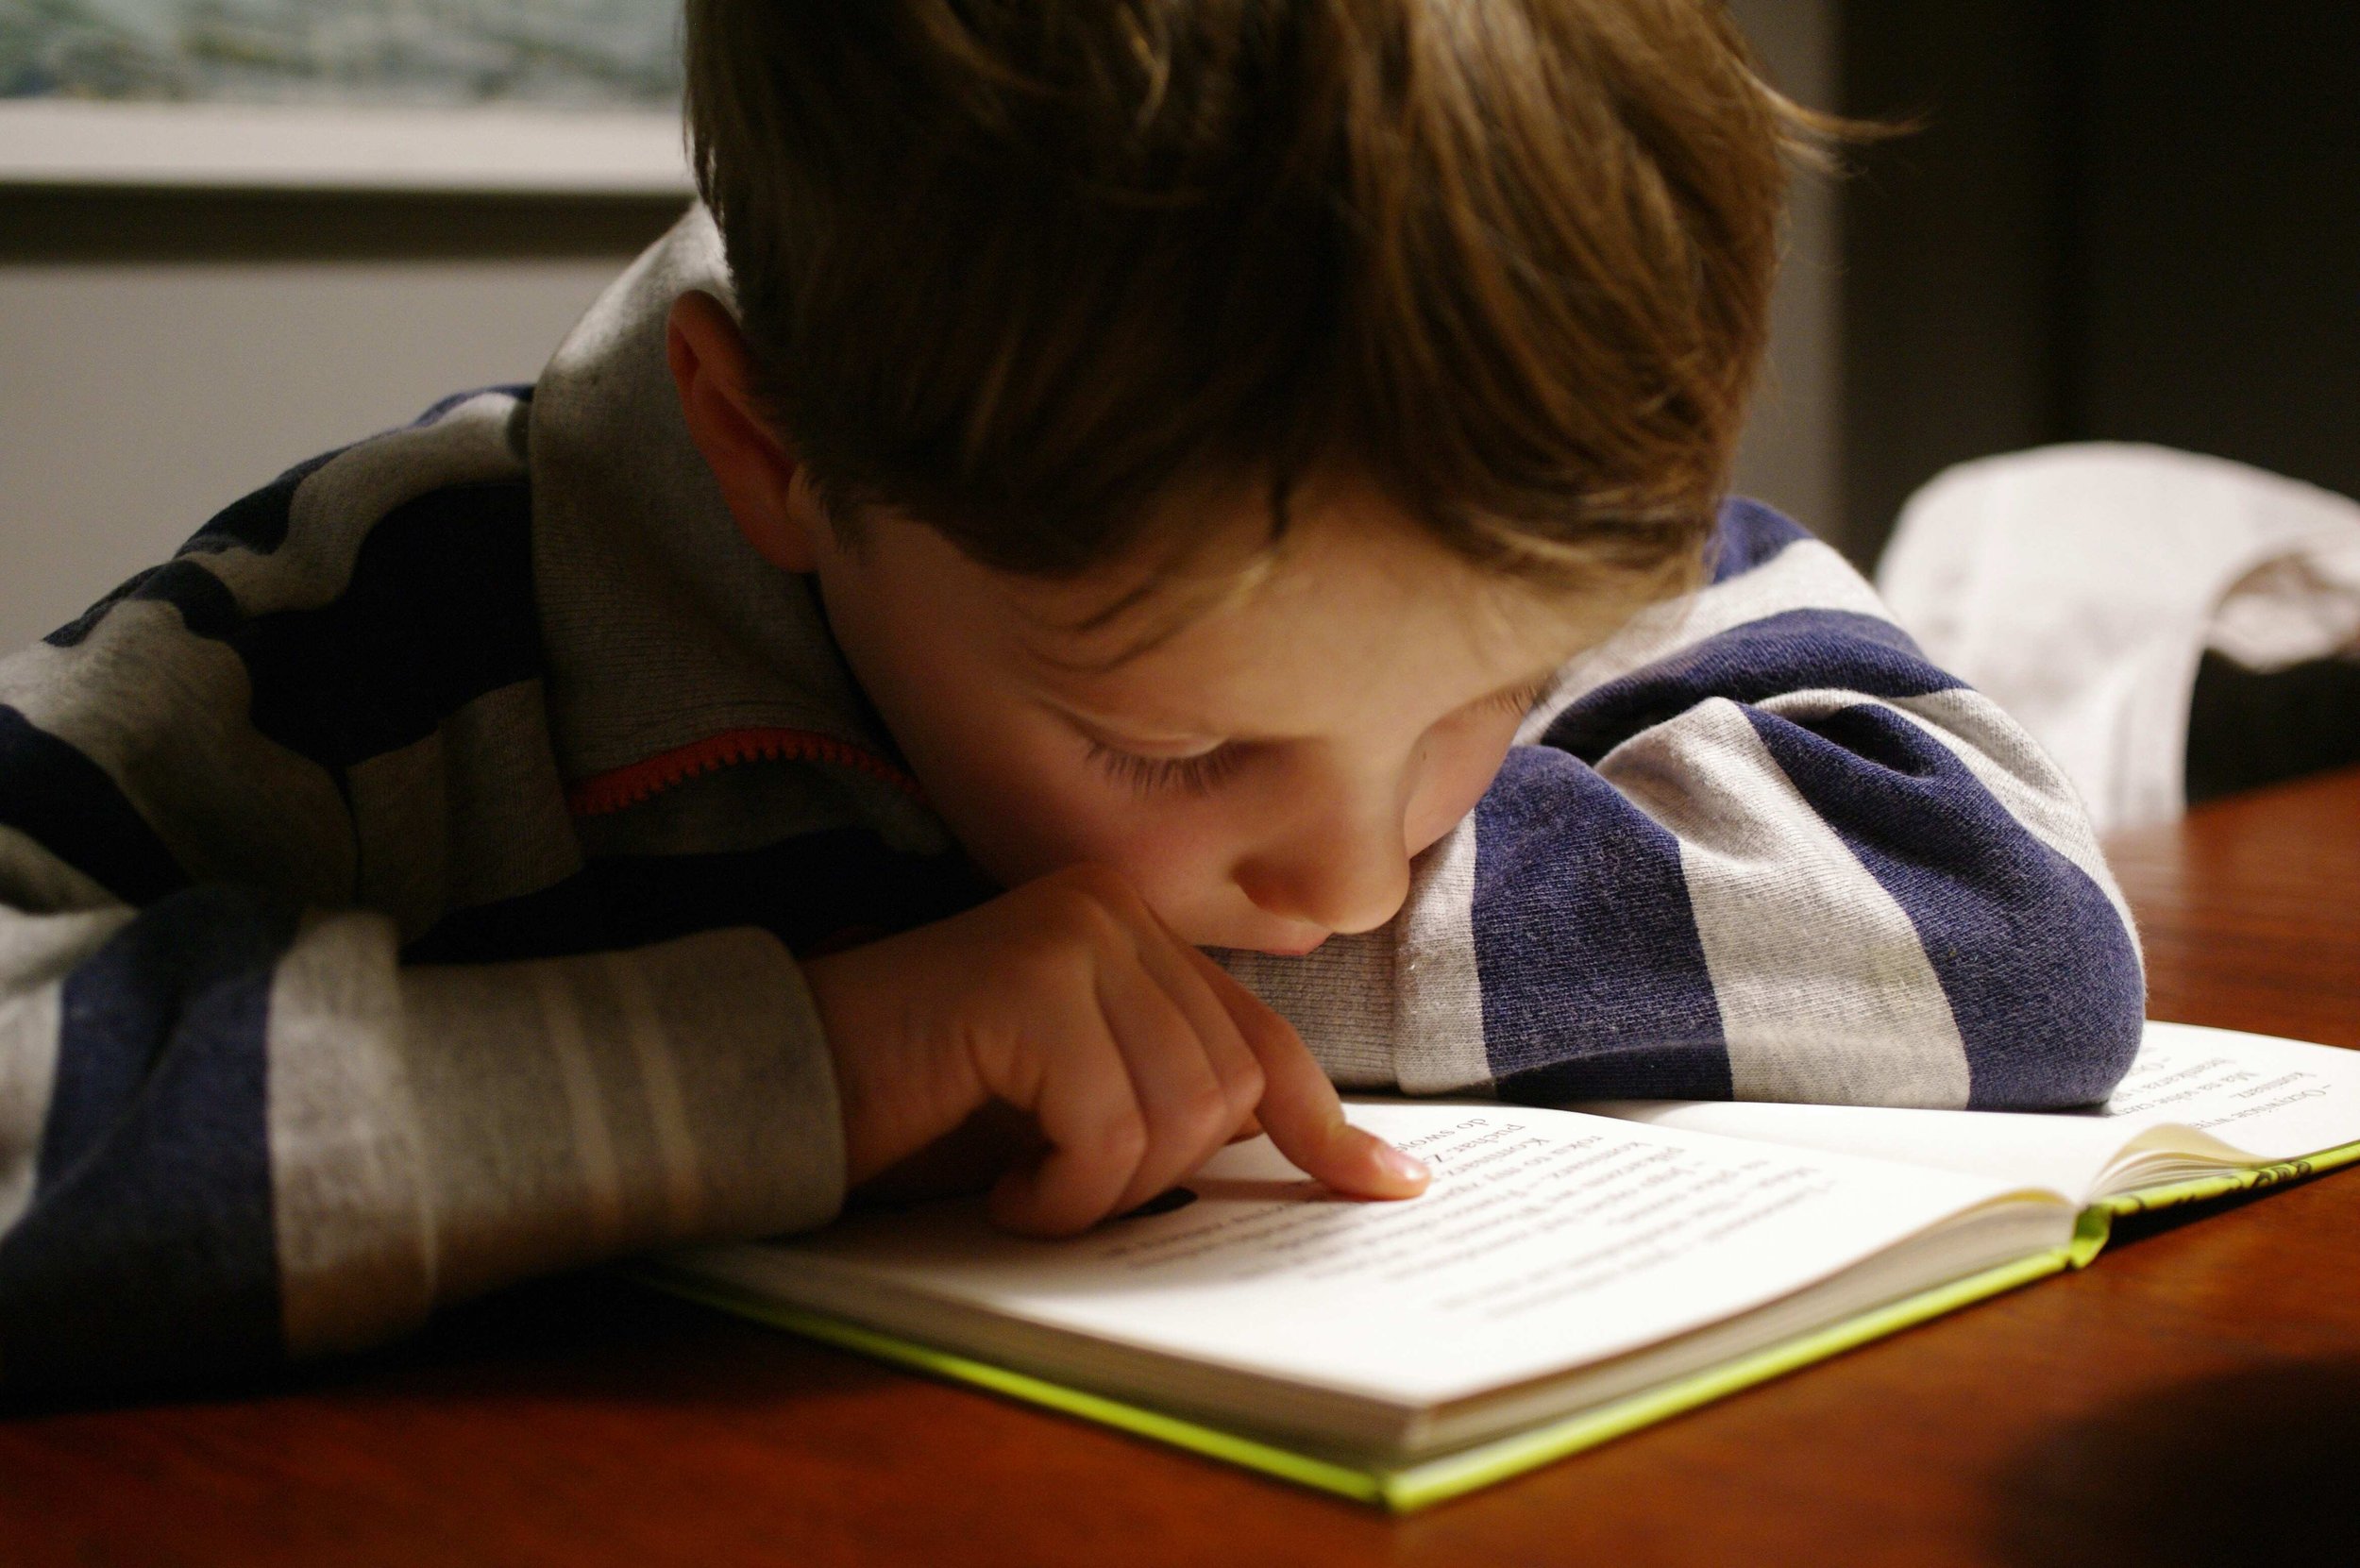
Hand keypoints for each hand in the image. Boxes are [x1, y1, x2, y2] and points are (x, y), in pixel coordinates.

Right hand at [802, 863, 1429, 1234]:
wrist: (777, 1088)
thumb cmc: (920, 1108)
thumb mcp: (1074, 1104)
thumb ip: (1174, 1098)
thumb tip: (1329, 1160)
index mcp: (1133, 929)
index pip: (1261, 1039)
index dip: (1328, 1126)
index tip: (1389, 1187)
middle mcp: (1112, 910)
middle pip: (1227, 1089)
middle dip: (1159, 1177)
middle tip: (1063, 1191)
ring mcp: (1072, 935)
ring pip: (1180, 1114)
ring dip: (1104, 1191)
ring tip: (1024, 1185)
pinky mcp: (1029, 982)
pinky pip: (1107, 1129)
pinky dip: (1061, 1193)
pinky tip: (1001, 1189)